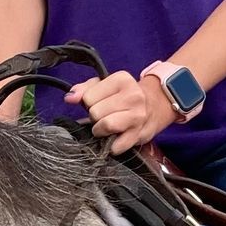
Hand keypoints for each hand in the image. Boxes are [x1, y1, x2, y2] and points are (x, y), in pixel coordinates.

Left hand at [63, 69, 177, 155]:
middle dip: (95, 117)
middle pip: (95, 112)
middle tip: (104, 115)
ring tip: (106, 127)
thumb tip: (70, 98)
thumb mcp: (105, 85)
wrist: (156, 105)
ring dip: (100, 130)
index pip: (88, 97)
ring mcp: (138, 116)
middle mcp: (133, 96)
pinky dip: (111, 146)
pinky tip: (115, 138)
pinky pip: (115, 146)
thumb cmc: (124, 95)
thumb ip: (84, 89)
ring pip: (105, 126)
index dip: (89, 102)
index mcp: (122, 79)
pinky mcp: (140, 135)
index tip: (99, 102)